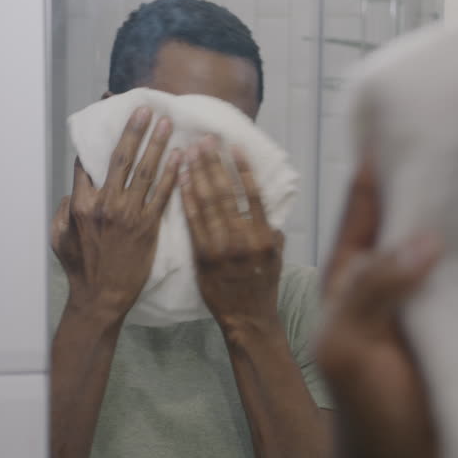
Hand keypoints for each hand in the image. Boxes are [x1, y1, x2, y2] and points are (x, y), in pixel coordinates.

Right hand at [52, 107, 180, 322]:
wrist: (101, 298)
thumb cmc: (80, 269)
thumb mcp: (59, 237)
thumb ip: (64, 210)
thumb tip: (74, 190)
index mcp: (79, 204)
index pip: (88, 163)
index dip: (96, 136)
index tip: (106, 114)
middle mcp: (103, 205)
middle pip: (119, 158)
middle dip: (133, 130)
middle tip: (146, 108)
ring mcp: (127, 215)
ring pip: (144, 171)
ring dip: (156, 144)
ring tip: (166, 123)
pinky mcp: (148, 227)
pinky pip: (163, 194)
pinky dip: (173, 173)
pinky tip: (181, 156)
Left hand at [180, 136, 284, 335]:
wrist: (246, 318)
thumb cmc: (263, 285)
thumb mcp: (276, 256)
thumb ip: (270, 229)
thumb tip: (263, 202)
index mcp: (264, 237)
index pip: (252, 195)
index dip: (242, 168)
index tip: (233, 146)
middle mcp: (243, 240)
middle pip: (225, 194)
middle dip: (214, 163)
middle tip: (205, 139)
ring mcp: (220, 249)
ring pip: (206, 204)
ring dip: (197, 174)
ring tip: (191, 151)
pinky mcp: (202, 257)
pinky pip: (192, 222)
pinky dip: (186, 198)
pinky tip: (180, 179)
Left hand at [313, 157, 442, 457]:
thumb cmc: (366, 414)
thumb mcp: (349, 348)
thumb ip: (372, 290)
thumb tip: (427, 237)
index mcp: (354, 273)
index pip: (367, 202)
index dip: (383, 159)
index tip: (414, 115)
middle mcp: (397, 278)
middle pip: (417, 213)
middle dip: (441, 176)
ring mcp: (435, 300)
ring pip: (455, 242)